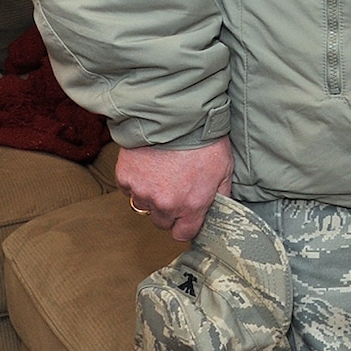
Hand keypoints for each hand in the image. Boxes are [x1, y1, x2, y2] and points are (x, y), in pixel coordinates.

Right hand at [115, 137, 232, 242]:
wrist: (176, 117)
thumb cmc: (205, 140)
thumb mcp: (225, 169)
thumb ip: (221, 195)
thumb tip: (220, 210)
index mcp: (192, 205)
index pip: (184, 234)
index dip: (187, 225)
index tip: (188, 216)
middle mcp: (165, 204)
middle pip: (162, 222)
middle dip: (169, 211)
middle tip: (177, 188)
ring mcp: (142, 192)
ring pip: (144, 206)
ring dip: (152, 196)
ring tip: (163, 173)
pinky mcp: (125, 179)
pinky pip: (130, 190)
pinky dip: (138, 181)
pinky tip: (150, 165)